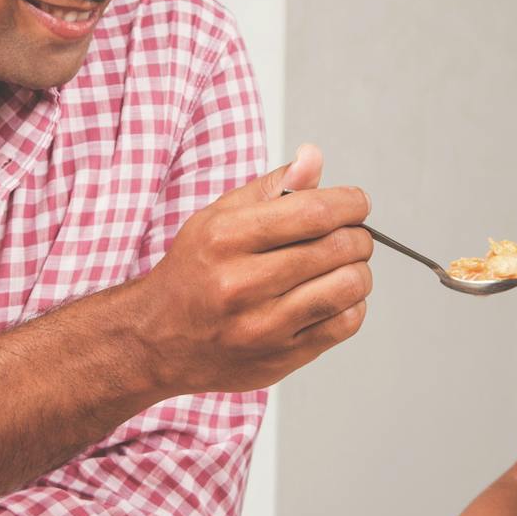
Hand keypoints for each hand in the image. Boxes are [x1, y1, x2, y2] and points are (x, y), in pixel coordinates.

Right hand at [133, 144, 373, 396]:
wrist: (157, 340)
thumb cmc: (193, 274)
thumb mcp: (217, 218)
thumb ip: (271, 188)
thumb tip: (313, 158)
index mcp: (225, 238)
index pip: (313, 211)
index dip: (350, 203)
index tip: (358, 204)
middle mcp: (241, 283)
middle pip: (336, 248)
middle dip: (358, 236)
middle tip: (353, 236)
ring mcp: (262, 325)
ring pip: (347, 287)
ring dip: (359, 271)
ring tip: (346, 266)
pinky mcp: (280, 357)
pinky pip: (344, 325)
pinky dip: (353, 305)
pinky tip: (335, 297)